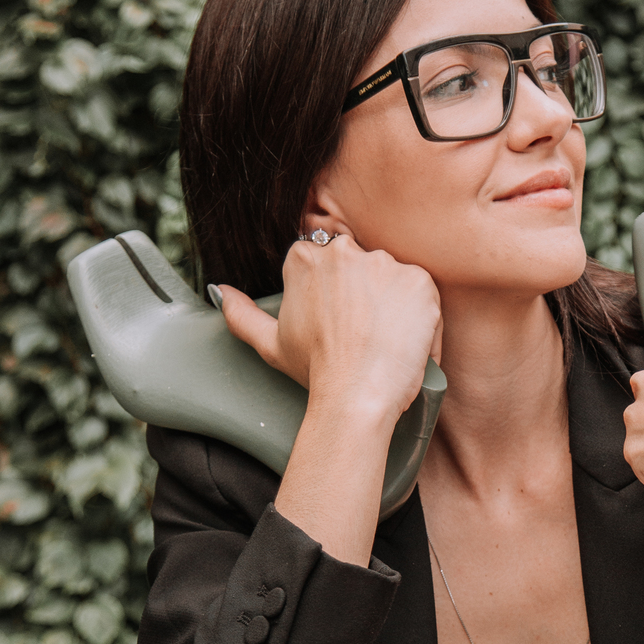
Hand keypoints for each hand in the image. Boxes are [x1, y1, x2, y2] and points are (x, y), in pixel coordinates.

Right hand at [215, 229, 442, 429]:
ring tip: (384, 344)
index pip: (328, 263)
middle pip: (361, 267)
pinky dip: (421, 320)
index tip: (340, 322)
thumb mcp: (269, 341)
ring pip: (393, 280)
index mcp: (305, 257)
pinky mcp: (419, 280)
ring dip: (393, 307)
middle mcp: (344, 250)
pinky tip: (405, 345)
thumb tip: (220, 291)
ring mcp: (384, 263)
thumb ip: (241, 312)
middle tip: (363, 336)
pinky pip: (423, 295)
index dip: (337, 296)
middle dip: (365, 297)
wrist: (356, 393)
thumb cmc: (314, 370)